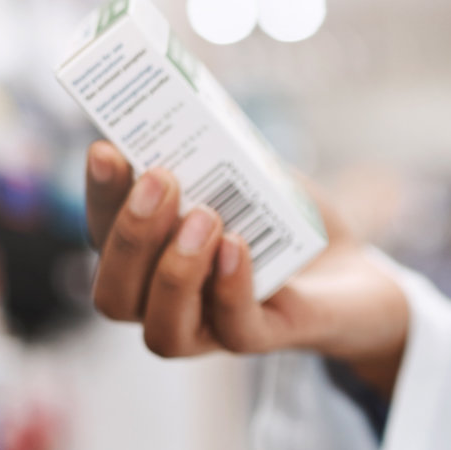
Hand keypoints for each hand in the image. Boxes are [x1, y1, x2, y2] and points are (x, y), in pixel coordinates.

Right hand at [83, 141, 409, 393]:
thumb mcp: (248, 174)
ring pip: (163, 331)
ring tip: (205, 216)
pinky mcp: (268, 336)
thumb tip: (191, 113)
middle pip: (115, 296)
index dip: (99, 197)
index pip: (102, 237)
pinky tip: (237, 244)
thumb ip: (215, 153)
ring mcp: (214, 329)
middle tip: (161, 180)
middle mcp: (168, 302)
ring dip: (173, 272)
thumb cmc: (283, 220)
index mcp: (149, 259)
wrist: (351, 271)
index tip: (107, 149)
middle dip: (131, 237)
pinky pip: (236, 330)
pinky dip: (231, 287)